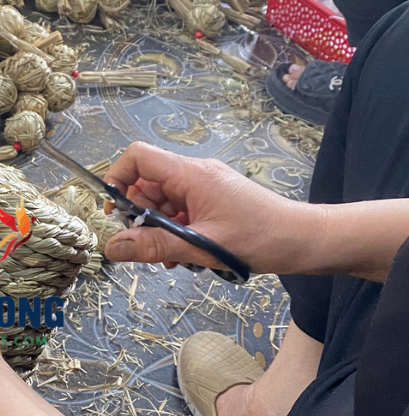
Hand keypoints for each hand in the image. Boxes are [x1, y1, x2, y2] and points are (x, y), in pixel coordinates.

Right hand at [102, 142, 310, 274]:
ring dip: (157, 230)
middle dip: (139, 216)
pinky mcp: (211, 202)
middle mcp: (195, 175)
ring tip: (172, 257)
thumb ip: (154, 246)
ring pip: (161, 203)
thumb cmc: (260, 238)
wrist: (303, 240)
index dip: (118, 179)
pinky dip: (174, 233)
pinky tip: (185, 255)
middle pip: (146, 184)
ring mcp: (203, 188)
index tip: (114, 212)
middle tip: (148, 246)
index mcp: (191, 174)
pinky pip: (178, 213)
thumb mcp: (201, 246)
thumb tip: (112, 247)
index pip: (139, 157)